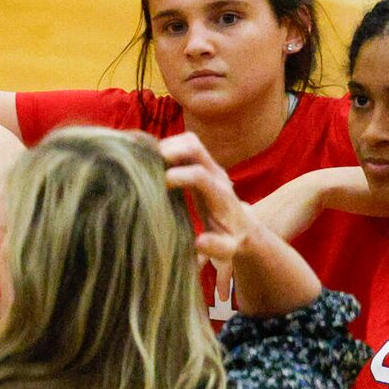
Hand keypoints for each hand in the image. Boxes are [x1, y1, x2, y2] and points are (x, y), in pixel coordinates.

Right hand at [157, 132, 260, 260]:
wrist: (241, 225)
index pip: (200, 174)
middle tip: (148, 165)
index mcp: (220, 194)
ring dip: (166, 145)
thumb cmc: (229, 238)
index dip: (179, 176)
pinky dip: (166, 146)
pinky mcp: (200, 162)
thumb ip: (216, 247)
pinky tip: (152, 160)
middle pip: (194, 146)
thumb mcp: (226, 248)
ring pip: (188, 140)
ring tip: (148, 161)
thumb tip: (199, 241)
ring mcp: (208, 164)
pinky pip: (183, 144)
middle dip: (169, 151)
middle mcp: (215, 173)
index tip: (161, 186)